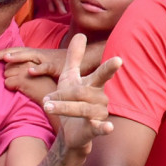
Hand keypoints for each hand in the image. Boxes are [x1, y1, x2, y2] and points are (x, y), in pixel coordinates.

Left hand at [0, 46, 67, 90]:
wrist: (83, 60)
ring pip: (30, 56)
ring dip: (18, 57)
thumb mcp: (43, 65)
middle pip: (20, 51)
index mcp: (35, 55)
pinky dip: (38, 69)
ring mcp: (47, 59)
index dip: (4, 53)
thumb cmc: (61, 66)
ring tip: (6, 58)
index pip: (17, 51)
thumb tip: (15, 72)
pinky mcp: (57, 67)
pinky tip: (30, 71)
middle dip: (5, 53)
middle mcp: (39, 55)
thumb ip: (30, 67)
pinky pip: (46, 67)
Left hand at [37, 34, 120, 153]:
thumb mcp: (70, 77)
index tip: (119, 60)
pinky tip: (108, 127)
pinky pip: (100, 128)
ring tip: (48, 106)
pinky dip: (104, 128)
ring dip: (63, 107)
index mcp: (94, 85)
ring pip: (82, 108)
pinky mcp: (95, 130)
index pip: (103, 74)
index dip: (110, 67)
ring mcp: (99, 114)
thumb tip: (81, 34)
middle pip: (81, 92)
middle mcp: (100, 98)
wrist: (69, 130)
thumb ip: (75, 58)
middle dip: (62, 95)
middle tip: (46, 99)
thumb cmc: (72, 100)